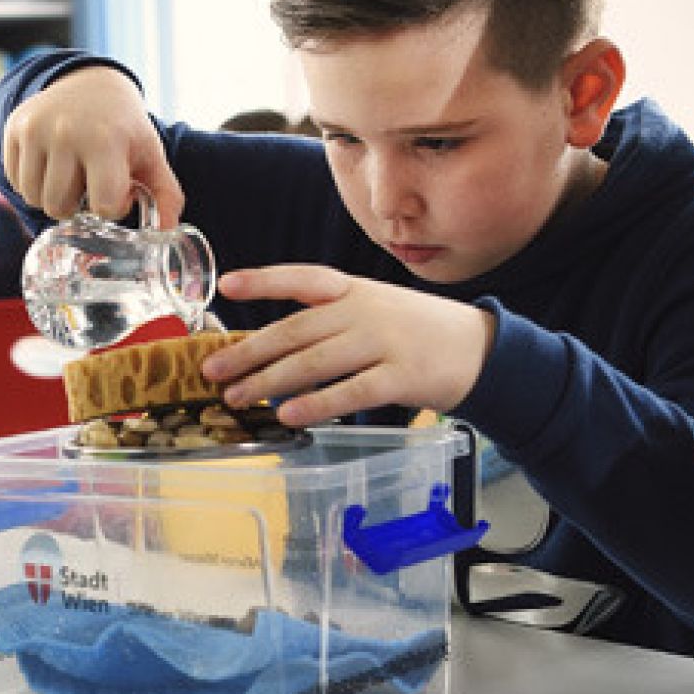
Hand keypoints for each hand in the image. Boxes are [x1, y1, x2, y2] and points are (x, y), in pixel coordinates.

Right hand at [0, 64, 184, 224]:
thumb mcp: (150, 154)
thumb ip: (165, 194)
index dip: (111, 206)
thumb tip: (166, 233)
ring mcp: (35, 129)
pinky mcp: (14, 129)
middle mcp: (66, 133)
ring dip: (51, 196)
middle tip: (87, 185)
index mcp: (105, 140)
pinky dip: (31, 183)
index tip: (117, 188)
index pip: (102, 206)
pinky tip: (49, 166)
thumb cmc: (122, 127)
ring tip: (68, 176)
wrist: (90, 83)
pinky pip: (14, 181)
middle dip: (75, 206)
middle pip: (58, 207)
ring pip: (33, 198)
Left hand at [201, 265, 496, 423]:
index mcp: (354, 289)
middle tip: (214, 370)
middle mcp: (364, 310)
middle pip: (296, 330)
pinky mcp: (401, 377)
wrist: (479, 348)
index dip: (264, 280)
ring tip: (237, 397)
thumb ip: (327, 320)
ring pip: (315, 362)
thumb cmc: (414, 331)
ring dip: (269, 382)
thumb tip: (268, 348)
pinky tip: (288, 415)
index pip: (302, 278)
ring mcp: (384, 342)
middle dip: (249, 351)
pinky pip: (350, 391)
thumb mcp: (373, 307)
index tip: (228, 285)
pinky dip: (316, 404)